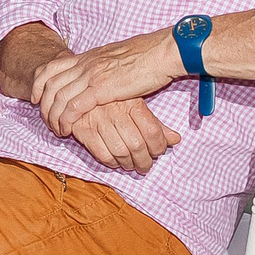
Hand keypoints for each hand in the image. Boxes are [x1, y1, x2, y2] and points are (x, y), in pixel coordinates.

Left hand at [30, 28, 184, 138]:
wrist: (163, 52)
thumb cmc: (148, 55)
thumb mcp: (117, 57)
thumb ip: (103, 65)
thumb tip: (102, 72)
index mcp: (88, 56)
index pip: (51, 68)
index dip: (38, 83)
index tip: (35, 97)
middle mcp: (85, 64)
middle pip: (49, 84)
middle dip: (43, 105)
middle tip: (45, 120)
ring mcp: (91, 75)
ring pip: (58, 97)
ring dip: (53, 117)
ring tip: (56, 129)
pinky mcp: (101, 89)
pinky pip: (74, 107)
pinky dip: (66, 120)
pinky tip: (66, 129)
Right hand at [63, 97, 182, 174]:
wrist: (78, 89)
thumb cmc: (112, 100)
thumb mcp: (137, 105)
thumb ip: (156, 124)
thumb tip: (175, 139)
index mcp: (132, 103)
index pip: (152, 131)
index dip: (158, 146)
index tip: (158, 151)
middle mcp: (115, 111)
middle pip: (137, 145)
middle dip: (144, 161)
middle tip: (145, 165)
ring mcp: (97, 120)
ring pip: (120, 152)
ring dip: (128, 164)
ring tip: (131, 165)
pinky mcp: (82, 129)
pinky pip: (101, 154)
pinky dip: (111, 163)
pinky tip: (115, 161)